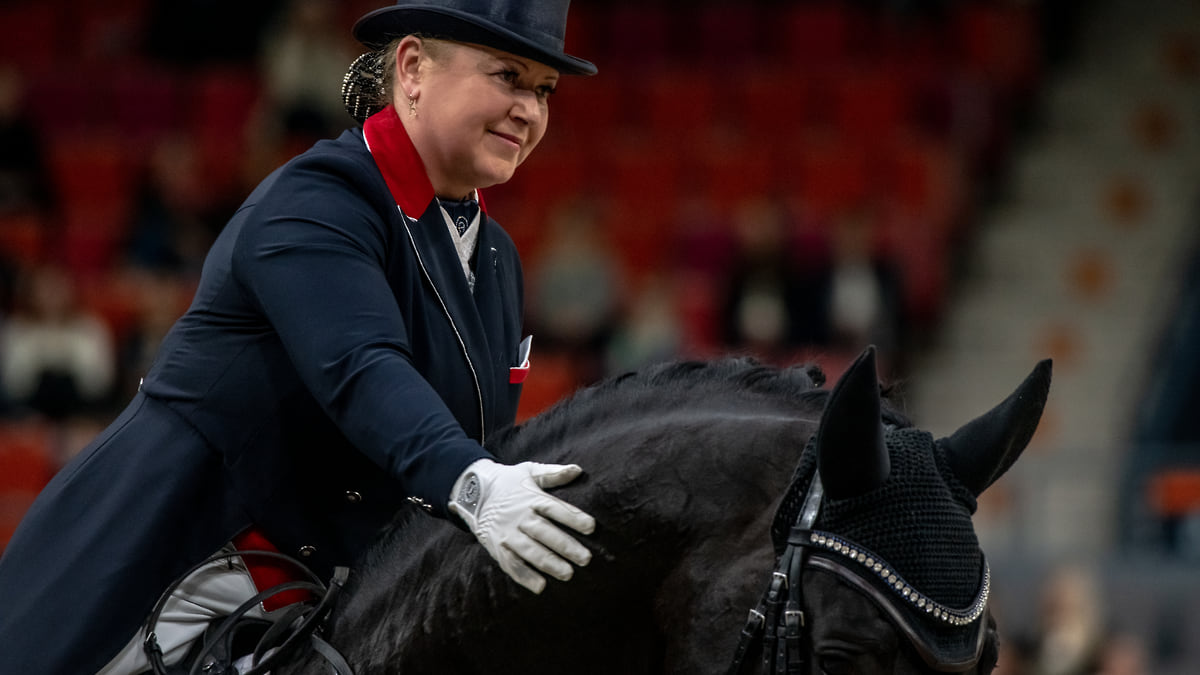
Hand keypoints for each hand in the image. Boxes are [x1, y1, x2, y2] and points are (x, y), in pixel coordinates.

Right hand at [448, 459, 594, 592]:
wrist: (471, 491)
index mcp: (531, 498)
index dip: (573, 517)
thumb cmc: (507, 482)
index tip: (591, 527)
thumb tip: (578, 469)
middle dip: (566, 546)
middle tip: (586, 559)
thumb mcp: (529, 472)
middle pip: (545, 532)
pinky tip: (540, 587)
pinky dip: (524, 577)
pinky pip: (511, 564)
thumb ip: (554, 473)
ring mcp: (507, 533)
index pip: (555, 508)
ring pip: (530, 551)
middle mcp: (520, 516)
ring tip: (568, 574)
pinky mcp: (497, 547)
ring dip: (549, 563)